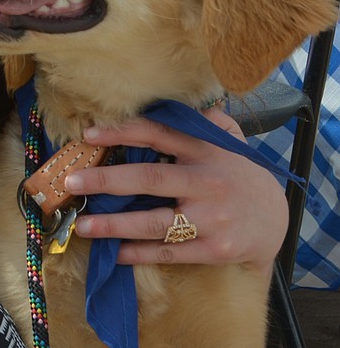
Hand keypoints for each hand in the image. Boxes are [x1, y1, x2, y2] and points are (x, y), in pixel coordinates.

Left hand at [65, 106, 287, 275]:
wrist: (275, 221)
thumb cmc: (237, 173)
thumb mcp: (228, 140)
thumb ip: (203, 118)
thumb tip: (170, 95)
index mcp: (206, 150)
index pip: (158, 135)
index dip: (122, 133)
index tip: (89, 135)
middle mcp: (207, 182)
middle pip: (150, 180)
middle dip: (107, 180)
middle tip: (71, 181)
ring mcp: (212, 219)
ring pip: (155, 222)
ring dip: (115, 225)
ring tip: (83, 224)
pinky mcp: (215, 249)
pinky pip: (169, 252)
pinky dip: (140, 253)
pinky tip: (115, 252)